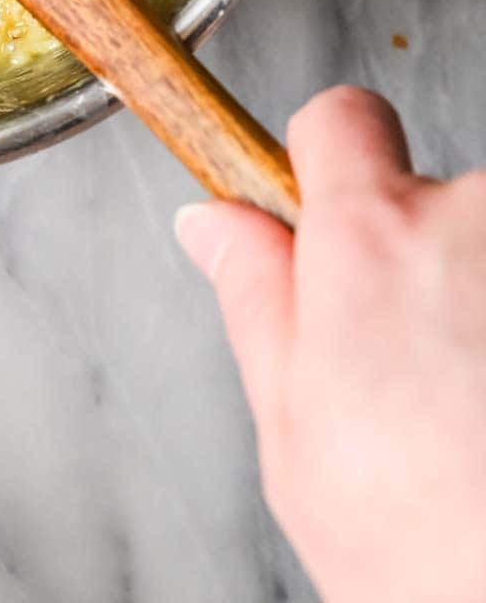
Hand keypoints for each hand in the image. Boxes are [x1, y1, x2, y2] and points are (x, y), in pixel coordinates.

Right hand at [176, 85, 485, 602]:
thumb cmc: (429, 553)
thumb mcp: (295, 438)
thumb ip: (257, 302)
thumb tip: (213, 225)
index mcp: (369, 239)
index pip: (339, 117)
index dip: (326, 163)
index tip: (327, 213)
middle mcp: (471, 216)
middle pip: (430, 197)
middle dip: (422, 263)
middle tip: (419, 375)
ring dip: (485, 301)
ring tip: (479, 412)